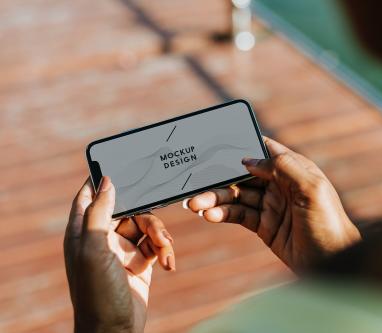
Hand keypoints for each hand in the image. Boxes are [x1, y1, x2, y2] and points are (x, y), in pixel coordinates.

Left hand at [64, 177, 174, 332]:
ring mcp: (123, 251)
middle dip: (147, 215)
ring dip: (160, 236)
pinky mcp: (140, 263)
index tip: (121, 166)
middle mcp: (102, 238)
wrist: (116, 331)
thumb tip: (106, 181)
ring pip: (147, 227)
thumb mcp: (94, 248)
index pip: (89, 196)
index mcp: (83, 232)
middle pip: (128, 209)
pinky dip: (165, 251)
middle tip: (158, 225)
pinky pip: (156, 246)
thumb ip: (99, 212)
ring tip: (166, 251)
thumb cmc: (97, 293)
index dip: (101, 180)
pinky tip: (169, 263)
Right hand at [185, 137, 360, 271]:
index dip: (242, 145)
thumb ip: (284, 167)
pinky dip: (223, 214)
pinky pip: (239, 215)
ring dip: (215, 198)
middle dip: (220, 178)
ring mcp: (271, 205)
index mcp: (294, 169)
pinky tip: (210, 215)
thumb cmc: (329, 224)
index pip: (264, 149)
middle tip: (196, 183)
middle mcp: (281, 184)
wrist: (333, 263)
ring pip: (237, 196)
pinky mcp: (264, 225)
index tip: (216, 145)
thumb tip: (250, 159)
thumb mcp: (312, 189)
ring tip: (196, 205)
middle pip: (244, 175)